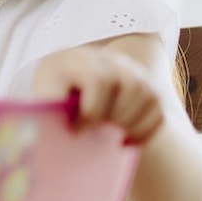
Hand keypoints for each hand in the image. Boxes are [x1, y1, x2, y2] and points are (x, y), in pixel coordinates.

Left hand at [31, 41, 167, 143]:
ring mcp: (131, 70)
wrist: (67, 78)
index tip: (76, 130)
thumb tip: (57, 139)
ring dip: (133, 124)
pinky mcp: (145, 84)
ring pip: (149, 96)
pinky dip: (146, 131)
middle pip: (129, 86)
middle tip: (98, 132)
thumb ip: (51, 112)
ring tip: (113, 137)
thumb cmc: (52, 94)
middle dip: (115, 117)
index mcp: (78, 60)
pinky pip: (157, 109)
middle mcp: (109, 59)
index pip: (99, 80)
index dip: (91, 112)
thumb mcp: (44, 98)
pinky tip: (126, 141)